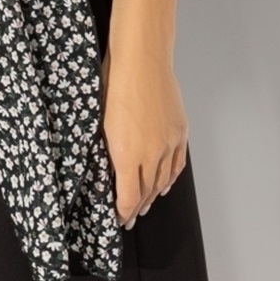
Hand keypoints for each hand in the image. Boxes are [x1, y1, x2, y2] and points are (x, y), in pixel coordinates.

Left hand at [101, 41, 188, 228]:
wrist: (141, 60)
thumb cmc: (115, 84)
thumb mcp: (100, 124)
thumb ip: (106, 152)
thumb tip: (107, 169)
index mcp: (126, 154)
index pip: (127, 199)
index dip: (122, 214)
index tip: (118, 219)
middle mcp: (150, 154)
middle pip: (146, 192)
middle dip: (136, 207)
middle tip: (130, 216)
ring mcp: (168, 143)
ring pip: (163, 181)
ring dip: (153, 195)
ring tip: (145, 203)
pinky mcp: (180, 132)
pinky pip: (177, 164)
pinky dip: (170, 178)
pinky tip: (164, 183)